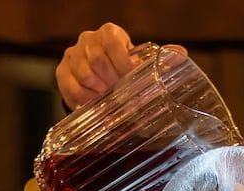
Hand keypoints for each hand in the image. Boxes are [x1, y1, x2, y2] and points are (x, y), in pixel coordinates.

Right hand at [56, 23, 188, 110]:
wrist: (99, 75)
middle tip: (119, 91)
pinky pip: (71, 88)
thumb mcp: (139, 60)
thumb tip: (181, 53)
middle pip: (97, 60)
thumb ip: (158, 58)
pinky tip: (93, 103)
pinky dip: (83, 99)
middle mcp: (88, 40)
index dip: (123, 62)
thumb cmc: (123, 67)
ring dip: (99, 92)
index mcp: (109, 33)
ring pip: (85, 75)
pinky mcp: (62, 72)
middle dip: (111, 81)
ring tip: (107, 97)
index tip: (130, 77)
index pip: (112, 42)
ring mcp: (72, 55)